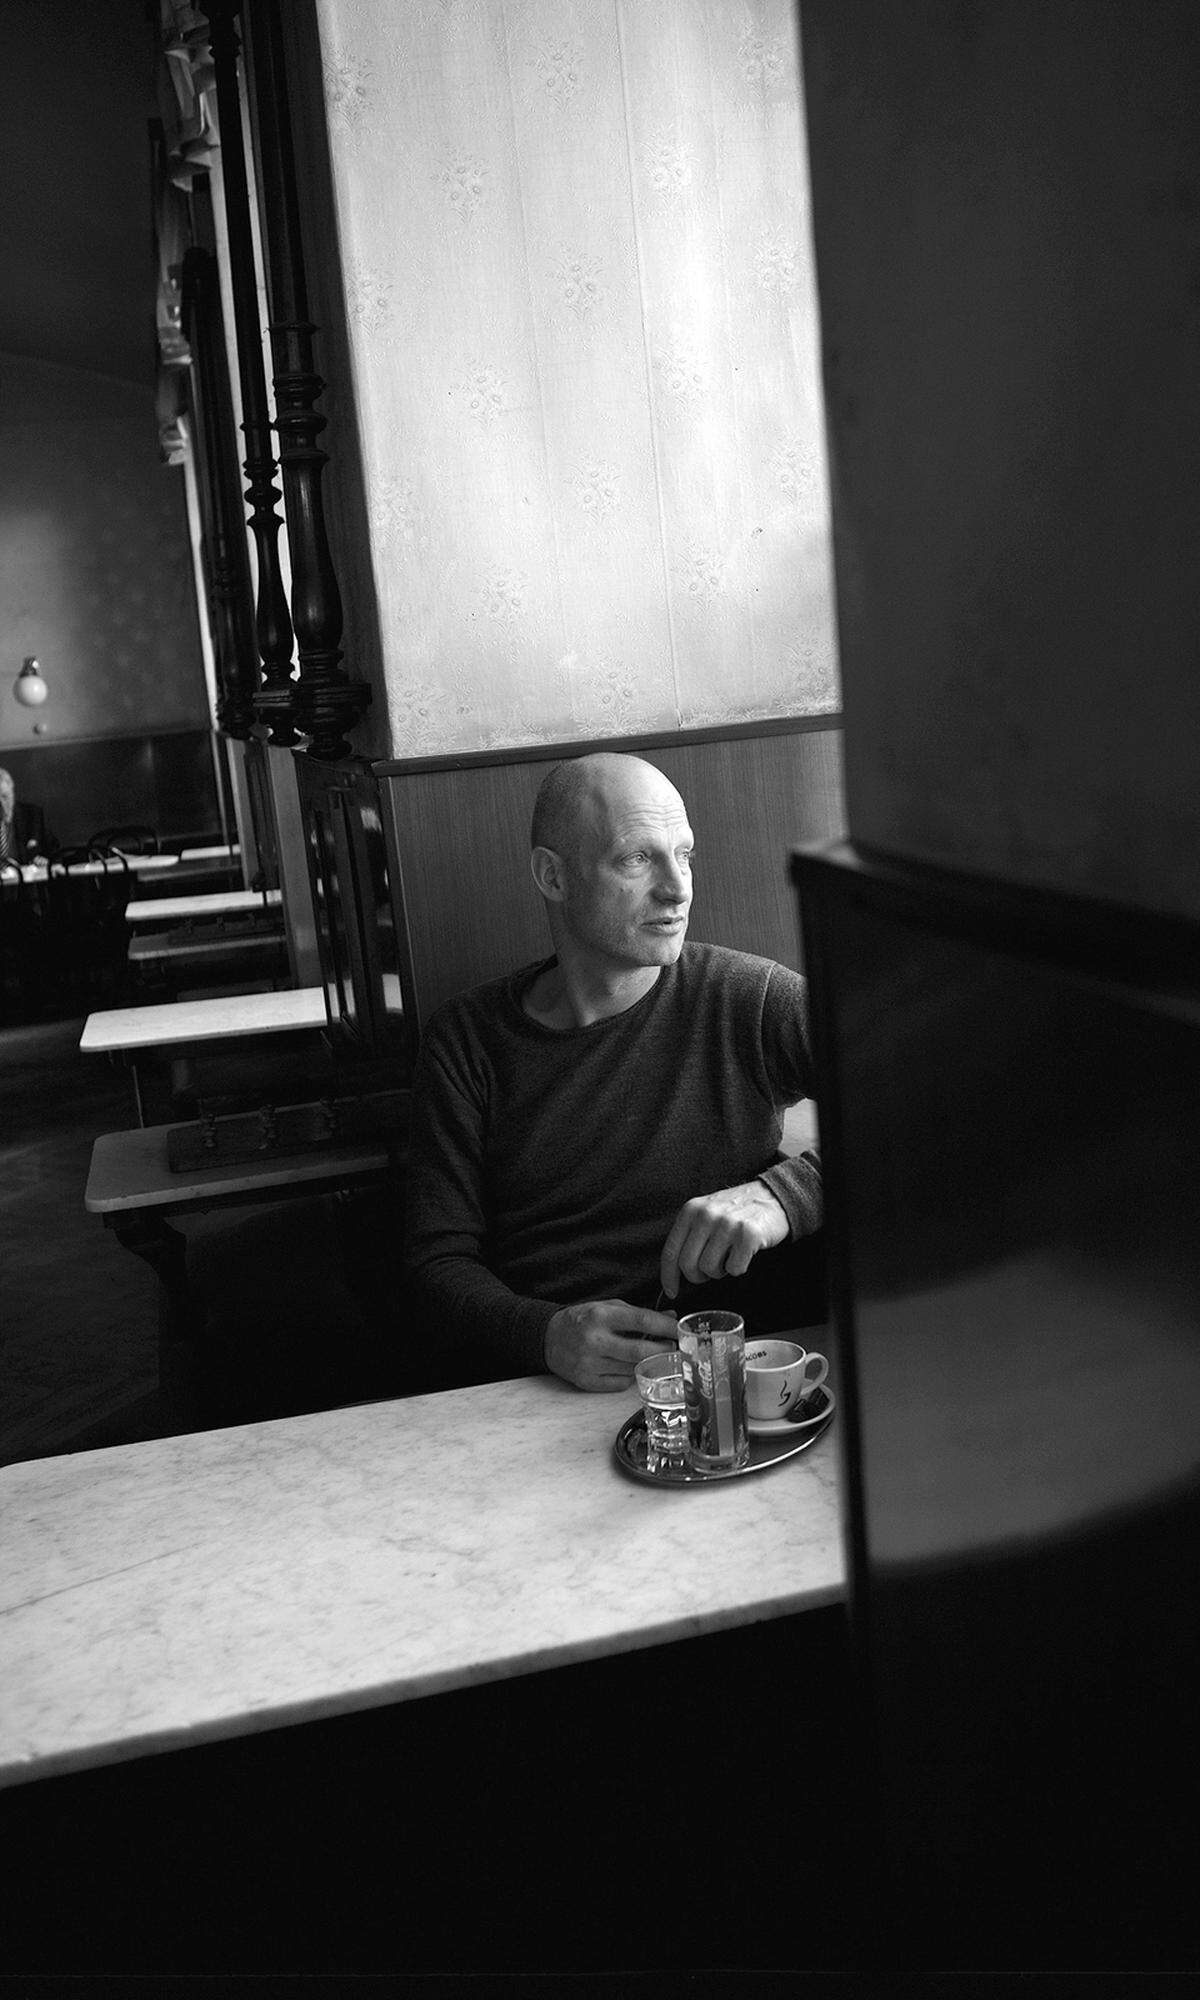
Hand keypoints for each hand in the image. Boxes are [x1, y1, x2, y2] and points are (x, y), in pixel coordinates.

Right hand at [544, 1299, 678, 1391]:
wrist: (548, 1339)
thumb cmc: (582, 1320)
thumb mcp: (607, 1308)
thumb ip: (638, 1313)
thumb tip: (670, 1316)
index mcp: (600, 1316)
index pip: (642, 1320)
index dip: (665, 1326)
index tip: (680, 1329)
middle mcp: (594, 1340)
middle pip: (641, 1351)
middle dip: (663, 1350)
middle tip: (673, 1347)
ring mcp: (590, 1364)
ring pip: (633, 1369)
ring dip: (648, 1363)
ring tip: (651, 1354)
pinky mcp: (587, 1382)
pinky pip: (621, 1383)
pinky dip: (630, 1375)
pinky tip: (627, 1365)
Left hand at [659, 1180, 789, 1299]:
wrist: (772, 1197)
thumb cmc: (737, 1211)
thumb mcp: (706, 1212)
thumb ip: (690, 1234)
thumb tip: (674, 1270)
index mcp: (691, 1210)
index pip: (670, 1251)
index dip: (668, 1276)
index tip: (671, 1291)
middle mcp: (706, 1215)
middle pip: (688, 1265)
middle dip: (698, 1276)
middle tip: (711, 1270)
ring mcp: (727, 1224)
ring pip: (709, 1269)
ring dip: (720, 1271)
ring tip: (729, 1256)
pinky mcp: (748, 1235)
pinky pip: (734, 1269)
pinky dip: (739, 1268)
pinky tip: (743, 1254)